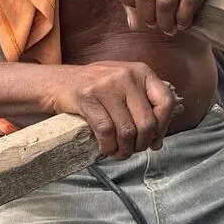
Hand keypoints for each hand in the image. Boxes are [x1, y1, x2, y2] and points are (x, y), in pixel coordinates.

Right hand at [51, 61, 177, 158]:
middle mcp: (126, 75)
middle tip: (133, 150)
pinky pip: (106, 131)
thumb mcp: (124, 86)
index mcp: (141, 71)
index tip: (154, 140)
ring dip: (124, 149)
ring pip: (127, 130)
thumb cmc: (96, 89)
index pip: (166, 101)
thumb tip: (158, 140)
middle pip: (147, 122)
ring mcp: (106, 85)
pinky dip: (108, 146)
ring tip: (119, 153)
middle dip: (142, 144)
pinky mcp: (87, 97)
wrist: (58, 82)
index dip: (163, 126)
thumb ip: (143, 106)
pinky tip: (106, 148)